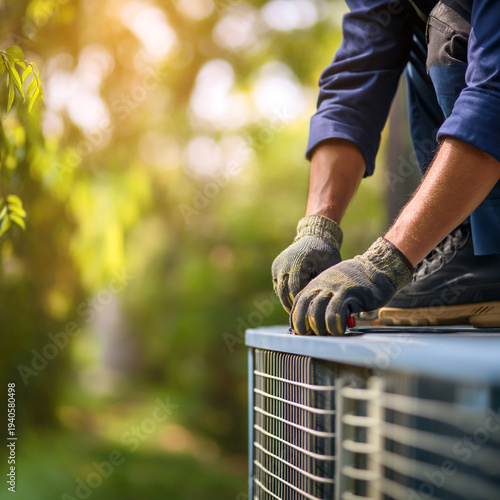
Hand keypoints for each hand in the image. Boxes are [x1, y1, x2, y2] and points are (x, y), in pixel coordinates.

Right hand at [272, 215, 342, 311]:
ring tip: (297, 312)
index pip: (296, 289)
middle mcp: (284, 264)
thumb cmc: (326, 254)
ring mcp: (278, 265)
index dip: (301, 303)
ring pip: (279, 290)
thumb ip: (324, 285)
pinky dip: (285, 293)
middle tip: (301, 317)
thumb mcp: (329, 268)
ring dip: (287, 301)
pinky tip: (294, 301)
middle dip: (292, 306)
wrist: (314, 236)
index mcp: (298, 263)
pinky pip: (278, 284)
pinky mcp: (275, 266)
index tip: (309, 313)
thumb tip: (326, 306)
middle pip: (284, 292)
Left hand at [290, 238, 413, 334]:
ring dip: (319, 327)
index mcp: (317, 283)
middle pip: (305, 306)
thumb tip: (315, 321)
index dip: (296, 318)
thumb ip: (324, 299)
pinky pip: (335, 312)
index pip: (299, 301)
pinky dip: (334, 324)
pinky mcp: (349, 293)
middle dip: (304, 324)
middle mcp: (322, 284)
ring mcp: (335, 287)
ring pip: (317, 310)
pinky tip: (340, 330)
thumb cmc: (356, 283)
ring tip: (326, 335)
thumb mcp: (334, 286)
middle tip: (311, 335)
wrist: (377, 269)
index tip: (299, 331)